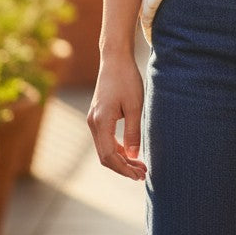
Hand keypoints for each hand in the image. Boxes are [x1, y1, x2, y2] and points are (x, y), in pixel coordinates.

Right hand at [87, 52, 147, 180]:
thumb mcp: (135, 106)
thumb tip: (134, 156)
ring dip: (121, 159)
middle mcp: (93, 123)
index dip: (124, 168)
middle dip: (123, 167)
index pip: (109, 156)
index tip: (140, 175)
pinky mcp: (98, 116)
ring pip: (104, 149)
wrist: (115, 59)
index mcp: (100, 122)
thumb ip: (133, 132)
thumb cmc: (126, 79)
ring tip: (140, 165)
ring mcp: (94, 120)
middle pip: (105, 156)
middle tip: (143, 173)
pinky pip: (105, 139)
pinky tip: (130, 151)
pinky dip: (117, 148)